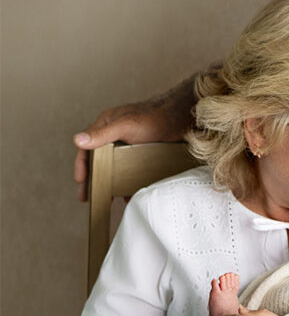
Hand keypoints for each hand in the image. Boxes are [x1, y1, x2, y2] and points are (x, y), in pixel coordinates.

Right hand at [73, 75, 198, 200]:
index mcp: (106, 124)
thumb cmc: (154, 117)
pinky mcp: (143, 152)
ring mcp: (129, 144)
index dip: (82, 164)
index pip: (87, 147)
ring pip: (115, 166)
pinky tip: (129, 194)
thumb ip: (102, 134)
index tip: (81, 181)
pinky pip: (131, 169)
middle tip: (87, 196)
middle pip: (99, 159)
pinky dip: (128, 182)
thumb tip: (78, 140)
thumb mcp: (126, 126)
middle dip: (94, 178)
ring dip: (111, 182)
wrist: (183, 118)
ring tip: (107, 199)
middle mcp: (115, 134)